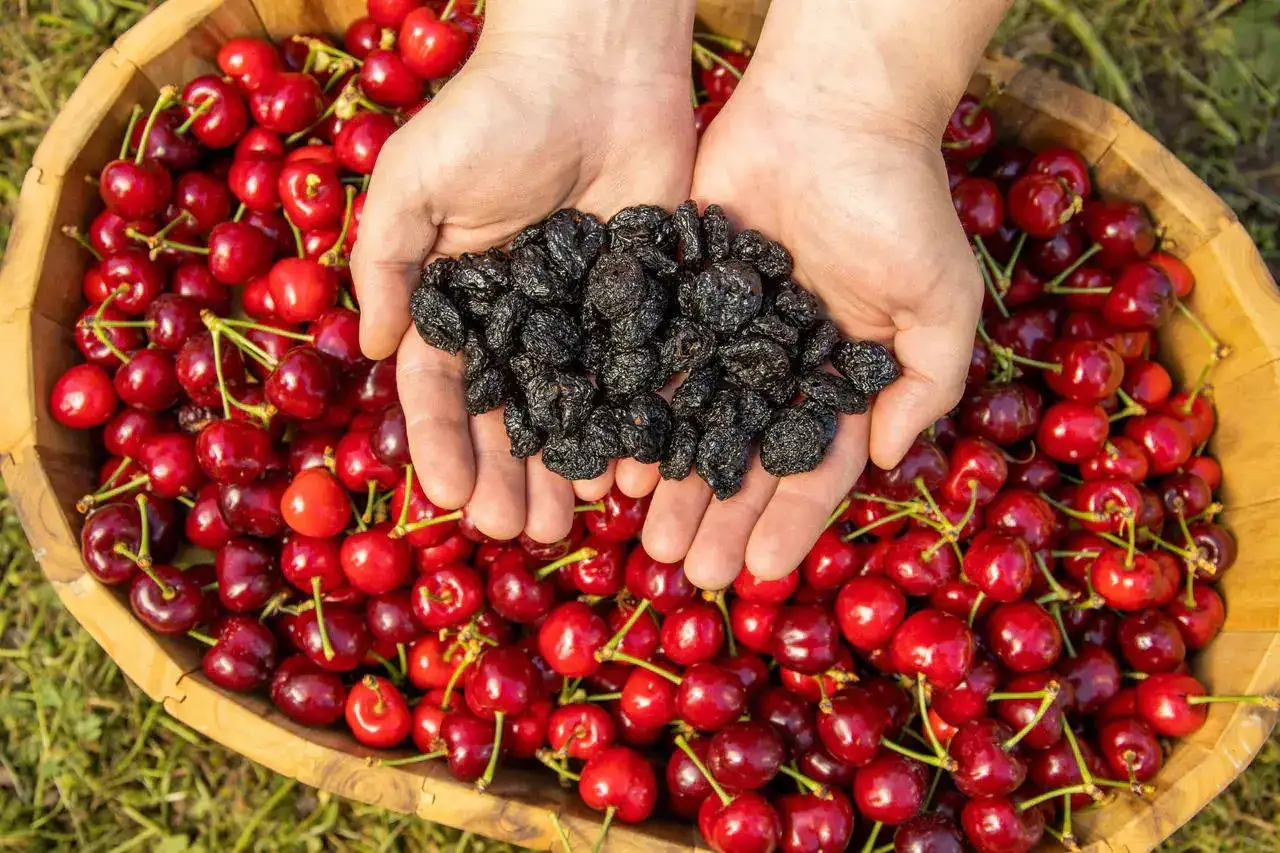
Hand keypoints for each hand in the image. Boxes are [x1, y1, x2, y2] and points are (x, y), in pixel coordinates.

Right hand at [352, 3, 695, 543]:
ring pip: (575, 411)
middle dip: (510, 476)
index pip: (442, 388)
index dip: (443, 446)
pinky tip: (632, 472)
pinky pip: (637, 378)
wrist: (596, 60)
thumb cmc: (492, 110)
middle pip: (511, 415)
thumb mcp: (413, 181)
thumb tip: (376, 347)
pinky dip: (633, 428)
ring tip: (572, 521)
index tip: (449, 499)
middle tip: (520, 531)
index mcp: (459, 297)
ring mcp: (584, 316)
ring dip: (569, 468)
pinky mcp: (644, 304)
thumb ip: (386, 263)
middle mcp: (520, 318)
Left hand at [637, 72, 981, 588]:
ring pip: (692, 425)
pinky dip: (636, 414)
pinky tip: (617, 459)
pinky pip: (652, 365)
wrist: (831, 107)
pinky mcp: (677, 294)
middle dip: (719, 517)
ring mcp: (724, 334)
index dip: (790, 523)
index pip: (813, 467)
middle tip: (688, 572)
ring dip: (672, 484)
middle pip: (743, 459)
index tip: (761, 572)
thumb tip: (887, 460)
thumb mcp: (940, 300)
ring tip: (645, 536)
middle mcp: (777, 366)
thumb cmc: (898, 202)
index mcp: (838, 377)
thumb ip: (924, 384)